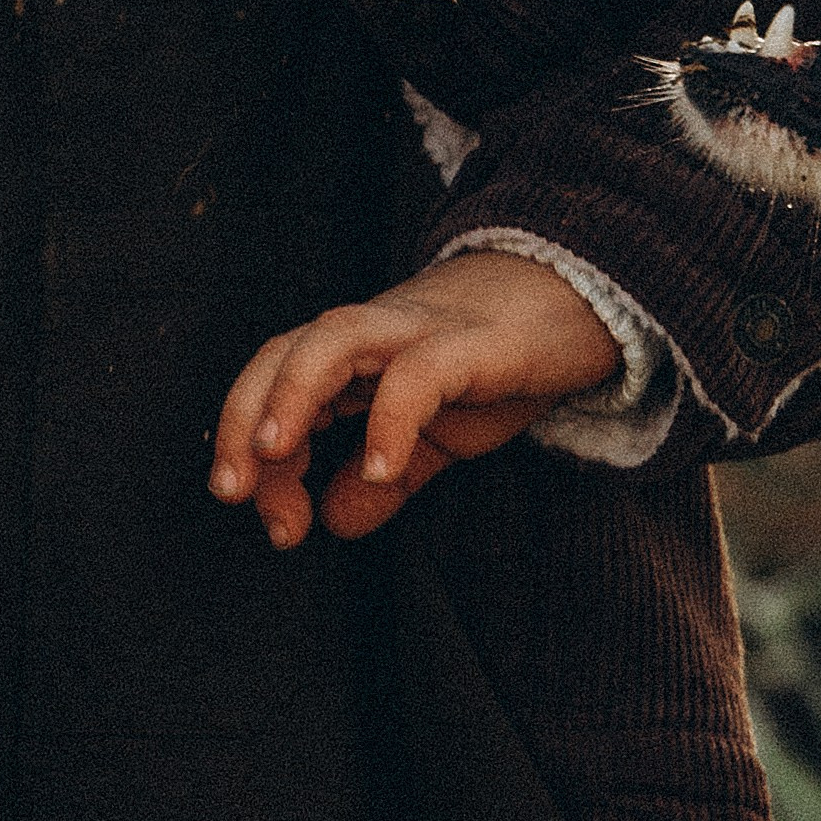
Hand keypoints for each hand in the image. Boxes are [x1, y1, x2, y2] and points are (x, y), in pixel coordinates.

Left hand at [208, 253, 621, 544]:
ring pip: (334, 339)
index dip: (249, 449)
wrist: (586, 297)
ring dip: (291, 395)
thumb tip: (333, 522)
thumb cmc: (504, 361)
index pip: (274, 386)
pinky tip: (382, 472)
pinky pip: (422, 371)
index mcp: (357, 357)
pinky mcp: (476, 344)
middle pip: (283, 352)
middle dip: (242, 418)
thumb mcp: (439, 434)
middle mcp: (376, 334)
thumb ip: (386, 477)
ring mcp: (422, 331)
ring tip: (275, 457)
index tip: (272, 520)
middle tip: (233, 493)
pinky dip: (391, 420)